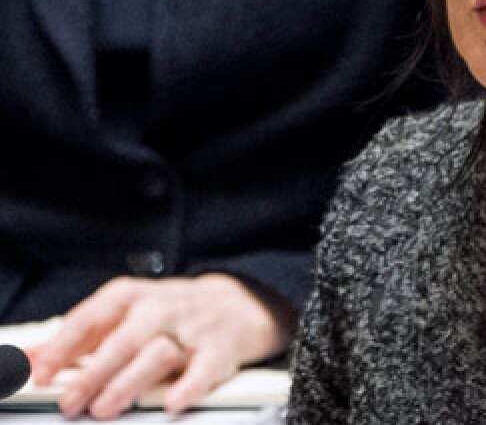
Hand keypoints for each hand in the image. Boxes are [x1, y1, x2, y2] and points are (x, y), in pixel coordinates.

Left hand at [28, 274, 291, 419]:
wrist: (237, 303)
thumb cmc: (169, 313)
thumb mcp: (123, 314)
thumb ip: (79, 337)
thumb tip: (28, 357)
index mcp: (131, 296)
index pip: (90, 318)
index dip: (63, 348)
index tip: (41, 372)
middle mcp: (161, 307)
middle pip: (124, 339)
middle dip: (94, 373)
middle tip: (71, 401)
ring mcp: (193, 327)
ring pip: (159, 354)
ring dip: (130, 382)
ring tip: (106, 407)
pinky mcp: (221, 348)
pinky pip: (206, 368)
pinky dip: (190, 386)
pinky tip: (173, 403)